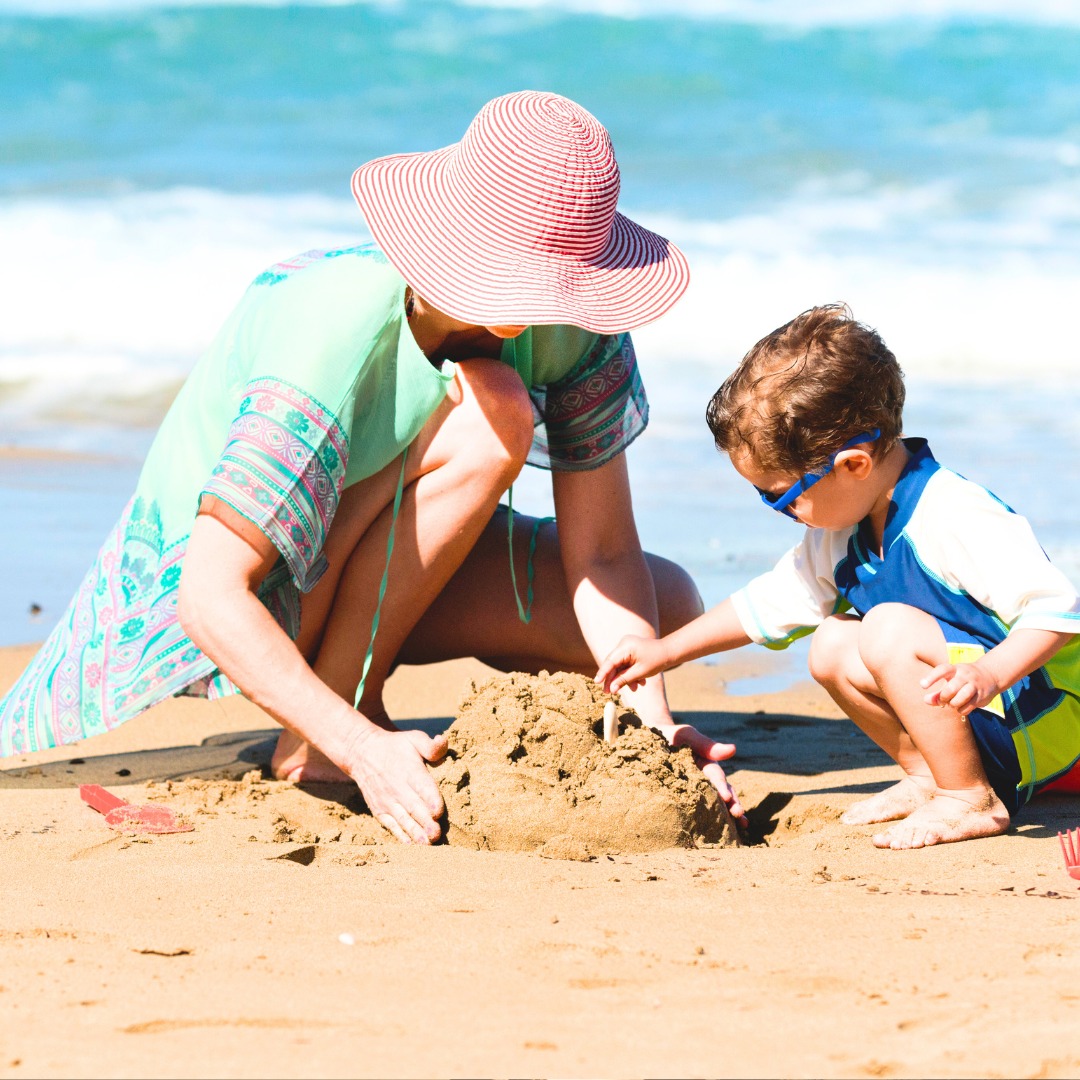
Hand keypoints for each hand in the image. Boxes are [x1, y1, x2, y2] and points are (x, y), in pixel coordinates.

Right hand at [345, 723, 448, 843]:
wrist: (362, 753)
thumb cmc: (395, 746)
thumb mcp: (413, 739)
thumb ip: (431, 746)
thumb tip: (443, 741)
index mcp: (410, 771)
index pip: (422, 787)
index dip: (431, 800)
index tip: (438, 811)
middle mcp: (398, 788)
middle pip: (414, 808)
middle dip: (425, 822)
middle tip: (437, 834)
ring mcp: (387, 801)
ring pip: (403, 820)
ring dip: (415, 833)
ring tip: (426, 844)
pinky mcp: (379, 810)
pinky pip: (391, 825)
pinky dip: (400, 835)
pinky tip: (410, 845)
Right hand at [596, 635, 670, 694]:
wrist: (669, 652)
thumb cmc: (656, 661)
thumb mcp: (640, 672)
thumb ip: (624, 680)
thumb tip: (611, 689)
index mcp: (626, 646)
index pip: (610, 661)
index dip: (603, 673)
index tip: (596, 683)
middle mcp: (623, 644)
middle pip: (613, 664)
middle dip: (613, 679)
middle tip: (609, 693)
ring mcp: (626, 646)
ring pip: (619, 665)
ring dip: (625, 678)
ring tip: (635, 689)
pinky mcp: (630, 650)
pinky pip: (625, 663)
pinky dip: (630, 673)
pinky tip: (640, 682)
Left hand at [654, 722, 746, 826]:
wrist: (651, 738)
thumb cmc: (672, 735)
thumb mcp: (687, 735)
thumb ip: (707, 744)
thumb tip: (734, 749)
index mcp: (707, 765)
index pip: (716, 776)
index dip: (721, 786)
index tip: (726, 798)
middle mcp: (706, 778)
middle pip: (723, 792)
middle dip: (732, 804)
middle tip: (739, 816)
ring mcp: (698, 788)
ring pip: (715, 802)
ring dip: (727, 814)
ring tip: (740, 826)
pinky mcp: (687, 797)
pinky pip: (698, 809)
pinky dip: (709, 819)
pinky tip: (715, 832)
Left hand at [921, 661, 999, 716]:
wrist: (990, 675)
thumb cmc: (962, 679)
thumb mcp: (949, 681)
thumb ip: (937, 693)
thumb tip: (926, 701)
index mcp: (954, 669)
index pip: (942, 670)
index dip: (932, 677)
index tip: (922, 685)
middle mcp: (965, 675)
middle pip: (951, 687)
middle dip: (944, 697)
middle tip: (943, 700)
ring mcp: (974, 685)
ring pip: (962, 696)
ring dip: (954, 704)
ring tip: (952, 704)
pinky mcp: (981, 695)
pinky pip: (969, 706)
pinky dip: (961, 710)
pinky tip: (960, 707)